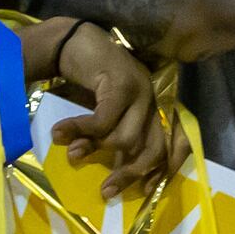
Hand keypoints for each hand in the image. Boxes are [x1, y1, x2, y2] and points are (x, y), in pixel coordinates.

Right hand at [48, 21, 184, 199]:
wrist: (73, 41)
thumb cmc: (88, 81)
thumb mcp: (105, 114)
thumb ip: (112, 137)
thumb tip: (112, 175)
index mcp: (156, 109)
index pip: (174, 145)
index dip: (162, 171)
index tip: (144, 192)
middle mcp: (155, 100)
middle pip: (153, 149)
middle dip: (130, 174)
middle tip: (106, 191)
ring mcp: (141, 91)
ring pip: (126, 138)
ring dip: (95, 150)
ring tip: (73, 155)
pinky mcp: (121, 84)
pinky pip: (103, 121)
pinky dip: (80, 131)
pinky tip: (60, 134)